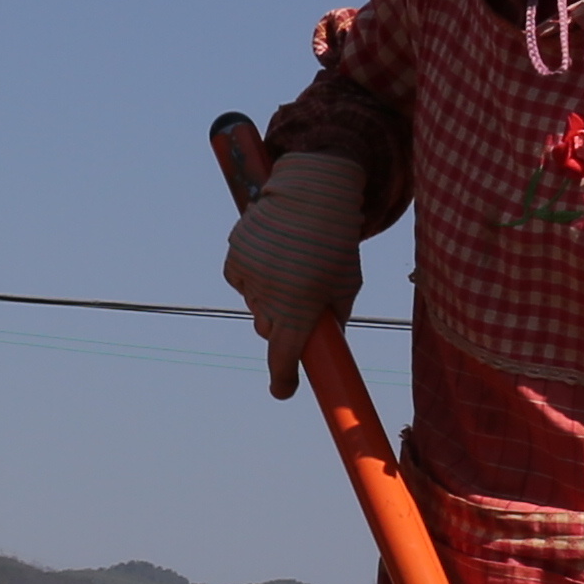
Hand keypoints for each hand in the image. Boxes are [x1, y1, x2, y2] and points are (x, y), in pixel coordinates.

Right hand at [222, 149, 367, 401]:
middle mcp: (270, 295)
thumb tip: (323, 340)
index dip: (284, 378)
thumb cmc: (336, 241)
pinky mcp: (235, 258)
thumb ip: (336, 316)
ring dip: (269, 296)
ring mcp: (249, 277)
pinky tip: (271, 255)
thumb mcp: (348, 282)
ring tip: (290, 264)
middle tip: (298, 303)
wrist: (312, 192)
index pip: (284, 354)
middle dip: (281, 324)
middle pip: (268, 329)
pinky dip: (253, 276)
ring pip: (255, 304)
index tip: (284, 391)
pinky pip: (242, 281)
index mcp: (300, 306)